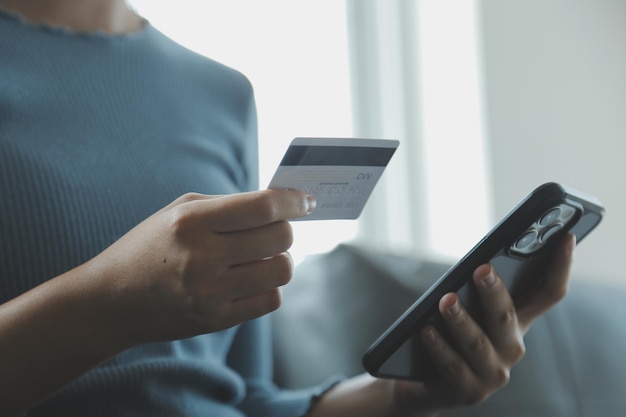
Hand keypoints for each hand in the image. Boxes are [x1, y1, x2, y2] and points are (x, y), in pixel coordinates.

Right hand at [82, 189, 314, 346]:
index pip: (262, 208)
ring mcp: (210, 293)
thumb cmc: (150, 246)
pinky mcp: (215, 320)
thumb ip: (229, 204)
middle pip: (279, 238)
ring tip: (262, 255)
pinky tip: (251, 278)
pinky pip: (270, 299)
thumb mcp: (179, 211)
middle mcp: (202, 258)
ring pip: (281, 270)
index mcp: (192, 222)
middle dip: (286, 229)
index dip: (293, 201)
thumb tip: (281, 203)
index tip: (306, 201)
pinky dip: (269, 285)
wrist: (111, 301)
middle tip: (275, 229)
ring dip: (280, 258)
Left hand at [389, 233, 575, 415]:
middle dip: (495, 291)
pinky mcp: (469, 390)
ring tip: (445, 301)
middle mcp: (512, 348)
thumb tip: (477, 262)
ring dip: (460, 320)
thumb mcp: (470, 308)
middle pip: (508, 316)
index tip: (564, 235)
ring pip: (477, 342)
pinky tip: (425, 329)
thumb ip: (477, 288)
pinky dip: (438, 346)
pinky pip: (452, 365)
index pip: (549, 293)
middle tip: (481, 268)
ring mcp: (493, 372)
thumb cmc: (451, 333)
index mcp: (519, 322)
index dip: (560, 266)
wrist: (427, 383)